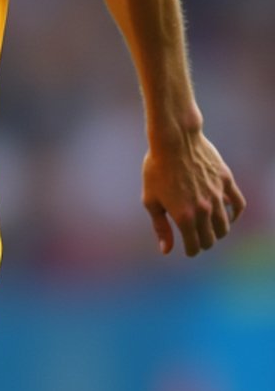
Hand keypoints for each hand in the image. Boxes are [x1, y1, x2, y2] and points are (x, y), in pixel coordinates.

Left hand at [142, 131, 244, 255]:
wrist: (174, 140)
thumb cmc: (156, 169)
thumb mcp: (151, 200)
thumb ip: (160, 227)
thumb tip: (167, 250)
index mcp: (183, 217)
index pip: (194, 246)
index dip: (191, 251)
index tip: (189, 248)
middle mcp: (203, 209)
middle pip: (211, 239)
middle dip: (204, 243)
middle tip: (198, 239)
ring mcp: (217, 195)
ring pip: (225, 226)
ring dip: (218, 232)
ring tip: (210, 229)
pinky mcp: (226, 181)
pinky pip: (238, 204)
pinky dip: (235, 214)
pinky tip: (229, 216)